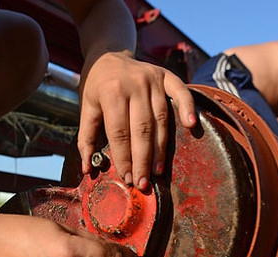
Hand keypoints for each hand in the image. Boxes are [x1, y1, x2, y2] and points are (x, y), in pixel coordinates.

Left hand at [77, 51, 196, 189]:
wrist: (109, 54)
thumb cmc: (97, 86)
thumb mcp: (86, 108)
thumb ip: (86, 138)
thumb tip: (87, 169)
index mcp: (111, 92)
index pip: (119, 132)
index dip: (124, 158)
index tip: (127, 178)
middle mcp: (134, 85)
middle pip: (142, 129)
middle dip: (143, 160)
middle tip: (143, 183)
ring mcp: (153, 79)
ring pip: (161, 119)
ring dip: (160, 148)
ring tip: (157, 171)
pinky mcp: (166, 76)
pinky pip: (181, 93)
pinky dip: (187, 108)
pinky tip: (191, 126)